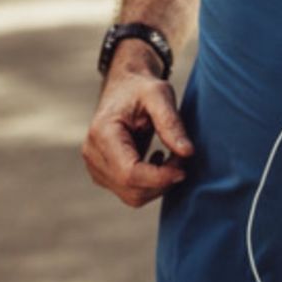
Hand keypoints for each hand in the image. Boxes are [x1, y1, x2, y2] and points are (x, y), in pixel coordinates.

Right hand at [81, 66, 194, 206]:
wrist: (124, 85)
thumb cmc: (142, 87)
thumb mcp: (160, 94)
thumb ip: (171, 123)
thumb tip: (188, 152)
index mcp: (102, 133)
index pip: (129, 173)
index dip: (159, 178)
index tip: (184, 168)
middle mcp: (93, 154)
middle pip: (131, 190)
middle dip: (162, 180)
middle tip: (182, 155)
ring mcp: (96, 167)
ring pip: (132, 196)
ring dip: (158, 183)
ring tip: (171, 155)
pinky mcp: (104, 173)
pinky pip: (130, 192)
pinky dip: (150, 183)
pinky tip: (157, 159)